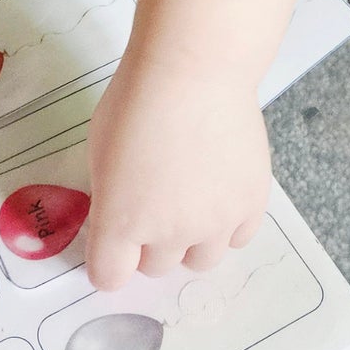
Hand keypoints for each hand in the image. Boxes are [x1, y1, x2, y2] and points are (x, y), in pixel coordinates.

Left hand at [83, 52, 269, 290]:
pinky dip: (226, 224)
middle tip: (154, 201)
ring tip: (190, 200)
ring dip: (190, 240)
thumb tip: (122, 212)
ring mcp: (213, 223)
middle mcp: (167, 235)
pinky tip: (220, 192)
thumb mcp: (99, 148)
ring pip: (200, 261)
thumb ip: (109, 195)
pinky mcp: (250, 206)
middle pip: (155, 268)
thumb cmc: (137, 99)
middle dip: (149, 243)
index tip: (114, 242)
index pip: (108, 277)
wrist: (194, 71)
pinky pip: (237, 238)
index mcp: (121, 222)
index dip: (109, 260)